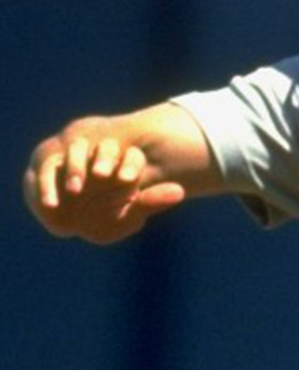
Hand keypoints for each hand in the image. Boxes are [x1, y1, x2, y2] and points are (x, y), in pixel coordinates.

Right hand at [23, 119, 186, 244]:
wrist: (70, 221)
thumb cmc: (103, 219)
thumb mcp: (127, 216)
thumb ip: (150, 201)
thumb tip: (180, 191)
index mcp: (124, 165)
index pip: (134, 157)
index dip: (132, 164)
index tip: (128, 181)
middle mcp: (100, 157)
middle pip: (106, 147)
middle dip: (105, 158)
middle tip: (102, 175)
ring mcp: (73, 160)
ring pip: (76, 150)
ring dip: (75, 167)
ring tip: (75, 189)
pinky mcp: (47, 169)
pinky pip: (46, 171)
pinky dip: (47, 186)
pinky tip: (53, 204)